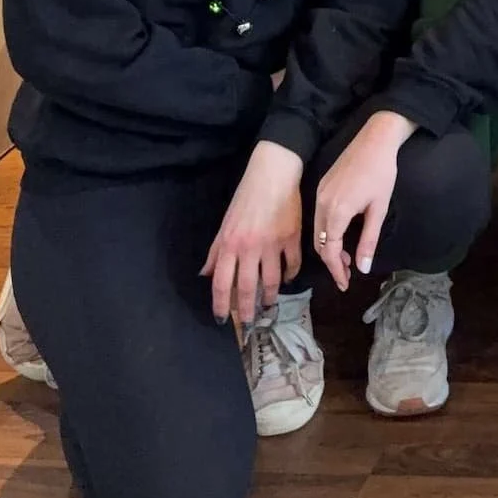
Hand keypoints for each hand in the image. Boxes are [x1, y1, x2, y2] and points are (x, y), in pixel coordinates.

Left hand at [202, 140, 303, 323]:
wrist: (272, 175)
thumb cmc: (245, 198)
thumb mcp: (225, 225)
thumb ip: (216, 252)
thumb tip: (205, 275)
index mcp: (229, 245)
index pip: (221, 283)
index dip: (221, 305)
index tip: (222, 320)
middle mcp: (249, 248)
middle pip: (246, 287)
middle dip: (246, 309)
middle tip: (250, 322)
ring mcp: (272, 244)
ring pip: (271, 281)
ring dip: (269, 297)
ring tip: (269, 305)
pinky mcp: (292, 238)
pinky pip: (292, 265)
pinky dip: (290, 276)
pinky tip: (287, 279)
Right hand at [312, 110, 416, 288]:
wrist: (375, 140)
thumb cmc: (382, 173)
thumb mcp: (378, 209)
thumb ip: (368, 240)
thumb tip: (363, 268)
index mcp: (336, 211)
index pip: (329, 250)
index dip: (336, 270)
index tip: (345, 284)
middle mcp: (322, 204)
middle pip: (319, 243)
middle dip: (332, 262)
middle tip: (347, 274)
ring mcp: (319, 194)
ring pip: (317, 231)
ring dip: (329, 247)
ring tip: (347, 257)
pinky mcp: (321, 187)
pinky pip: (318, 217)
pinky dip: (327, 232)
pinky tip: (341, 235)